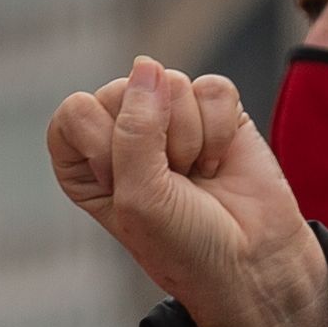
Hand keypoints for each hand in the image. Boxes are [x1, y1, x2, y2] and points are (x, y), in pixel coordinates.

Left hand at [48, 56, 327, 326]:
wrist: (251, 261)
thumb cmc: (184, 243)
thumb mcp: (140, 197)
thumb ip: (134, 130)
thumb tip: (147, 65)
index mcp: (83, 159)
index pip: (76, 112)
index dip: (105, 146)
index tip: (127, 186)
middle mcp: (121, 132)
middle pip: (123, 90)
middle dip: (156, 141)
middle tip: (173, 183)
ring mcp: (169, 117)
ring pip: (171, 84)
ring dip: (191, 140)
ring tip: (197, 176)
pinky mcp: (214, 110)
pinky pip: (213, 89)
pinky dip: (221, 130)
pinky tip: (219, 162)